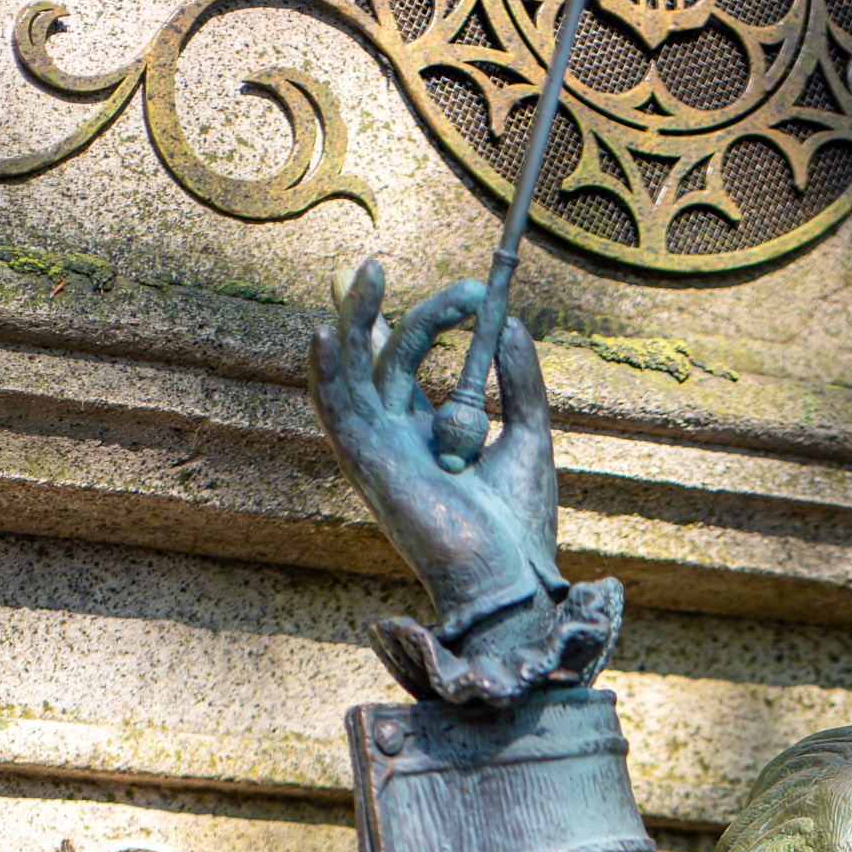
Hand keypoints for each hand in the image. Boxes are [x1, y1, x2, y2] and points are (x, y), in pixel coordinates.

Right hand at [309, 257, 563, 650]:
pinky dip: (326, 371)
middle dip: (417, 314)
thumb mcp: (529, 435)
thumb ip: (519, 379)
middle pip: (386, 357)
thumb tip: (512, 319)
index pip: (405, 365)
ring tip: (371, 270)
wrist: (511, 581)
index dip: (415, 318)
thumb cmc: (519, 527)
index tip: (466, 292)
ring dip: (358, 319)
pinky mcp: (368, 465)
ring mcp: (379, 450)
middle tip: (468, 290)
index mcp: (427, 435)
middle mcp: (396, 439)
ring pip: (355, 372)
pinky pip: (336, 411)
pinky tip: (321, 330)